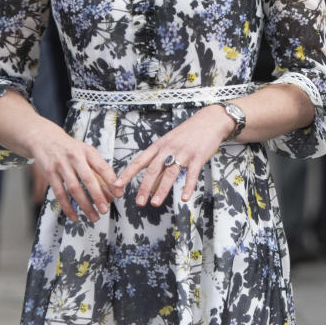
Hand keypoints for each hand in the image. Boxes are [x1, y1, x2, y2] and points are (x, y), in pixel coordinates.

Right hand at [26, 117, 122, 222]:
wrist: (44, 138)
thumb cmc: (70, 149)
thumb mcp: (86, 153)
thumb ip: (98, 170)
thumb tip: (111, 192)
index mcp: (87, 152)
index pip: (102, 167)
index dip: (111, 182)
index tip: (119, 194)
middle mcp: (75, 157)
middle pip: (88, 179)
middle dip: (98, 196)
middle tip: (105, 210)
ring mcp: (61, 165)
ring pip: (74, 189)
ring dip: (85, 205)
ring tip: (94, 217)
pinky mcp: (50, 173)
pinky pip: (59, 193)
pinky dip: (67, 207)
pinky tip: (74, 216)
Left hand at [116, 105, 236, 207]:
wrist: (208, 121)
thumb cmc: (187, 134)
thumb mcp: (169, 143)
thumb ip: (160, 162)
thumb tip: (151, 184)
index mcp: (158, 146)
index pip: (139, 161)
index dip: (127, 173)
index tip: (117, 185)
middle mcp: (168, 149)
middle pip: (152, 170)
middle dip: (144, 187)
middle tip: (139, 202)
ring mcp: (183, 153)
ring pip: (169, 174)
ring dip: (161, 190)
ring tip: (155, 203)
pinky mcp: (198, 157)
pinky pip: (191, 175)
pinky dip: (188, 188)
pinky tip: (184, 199)